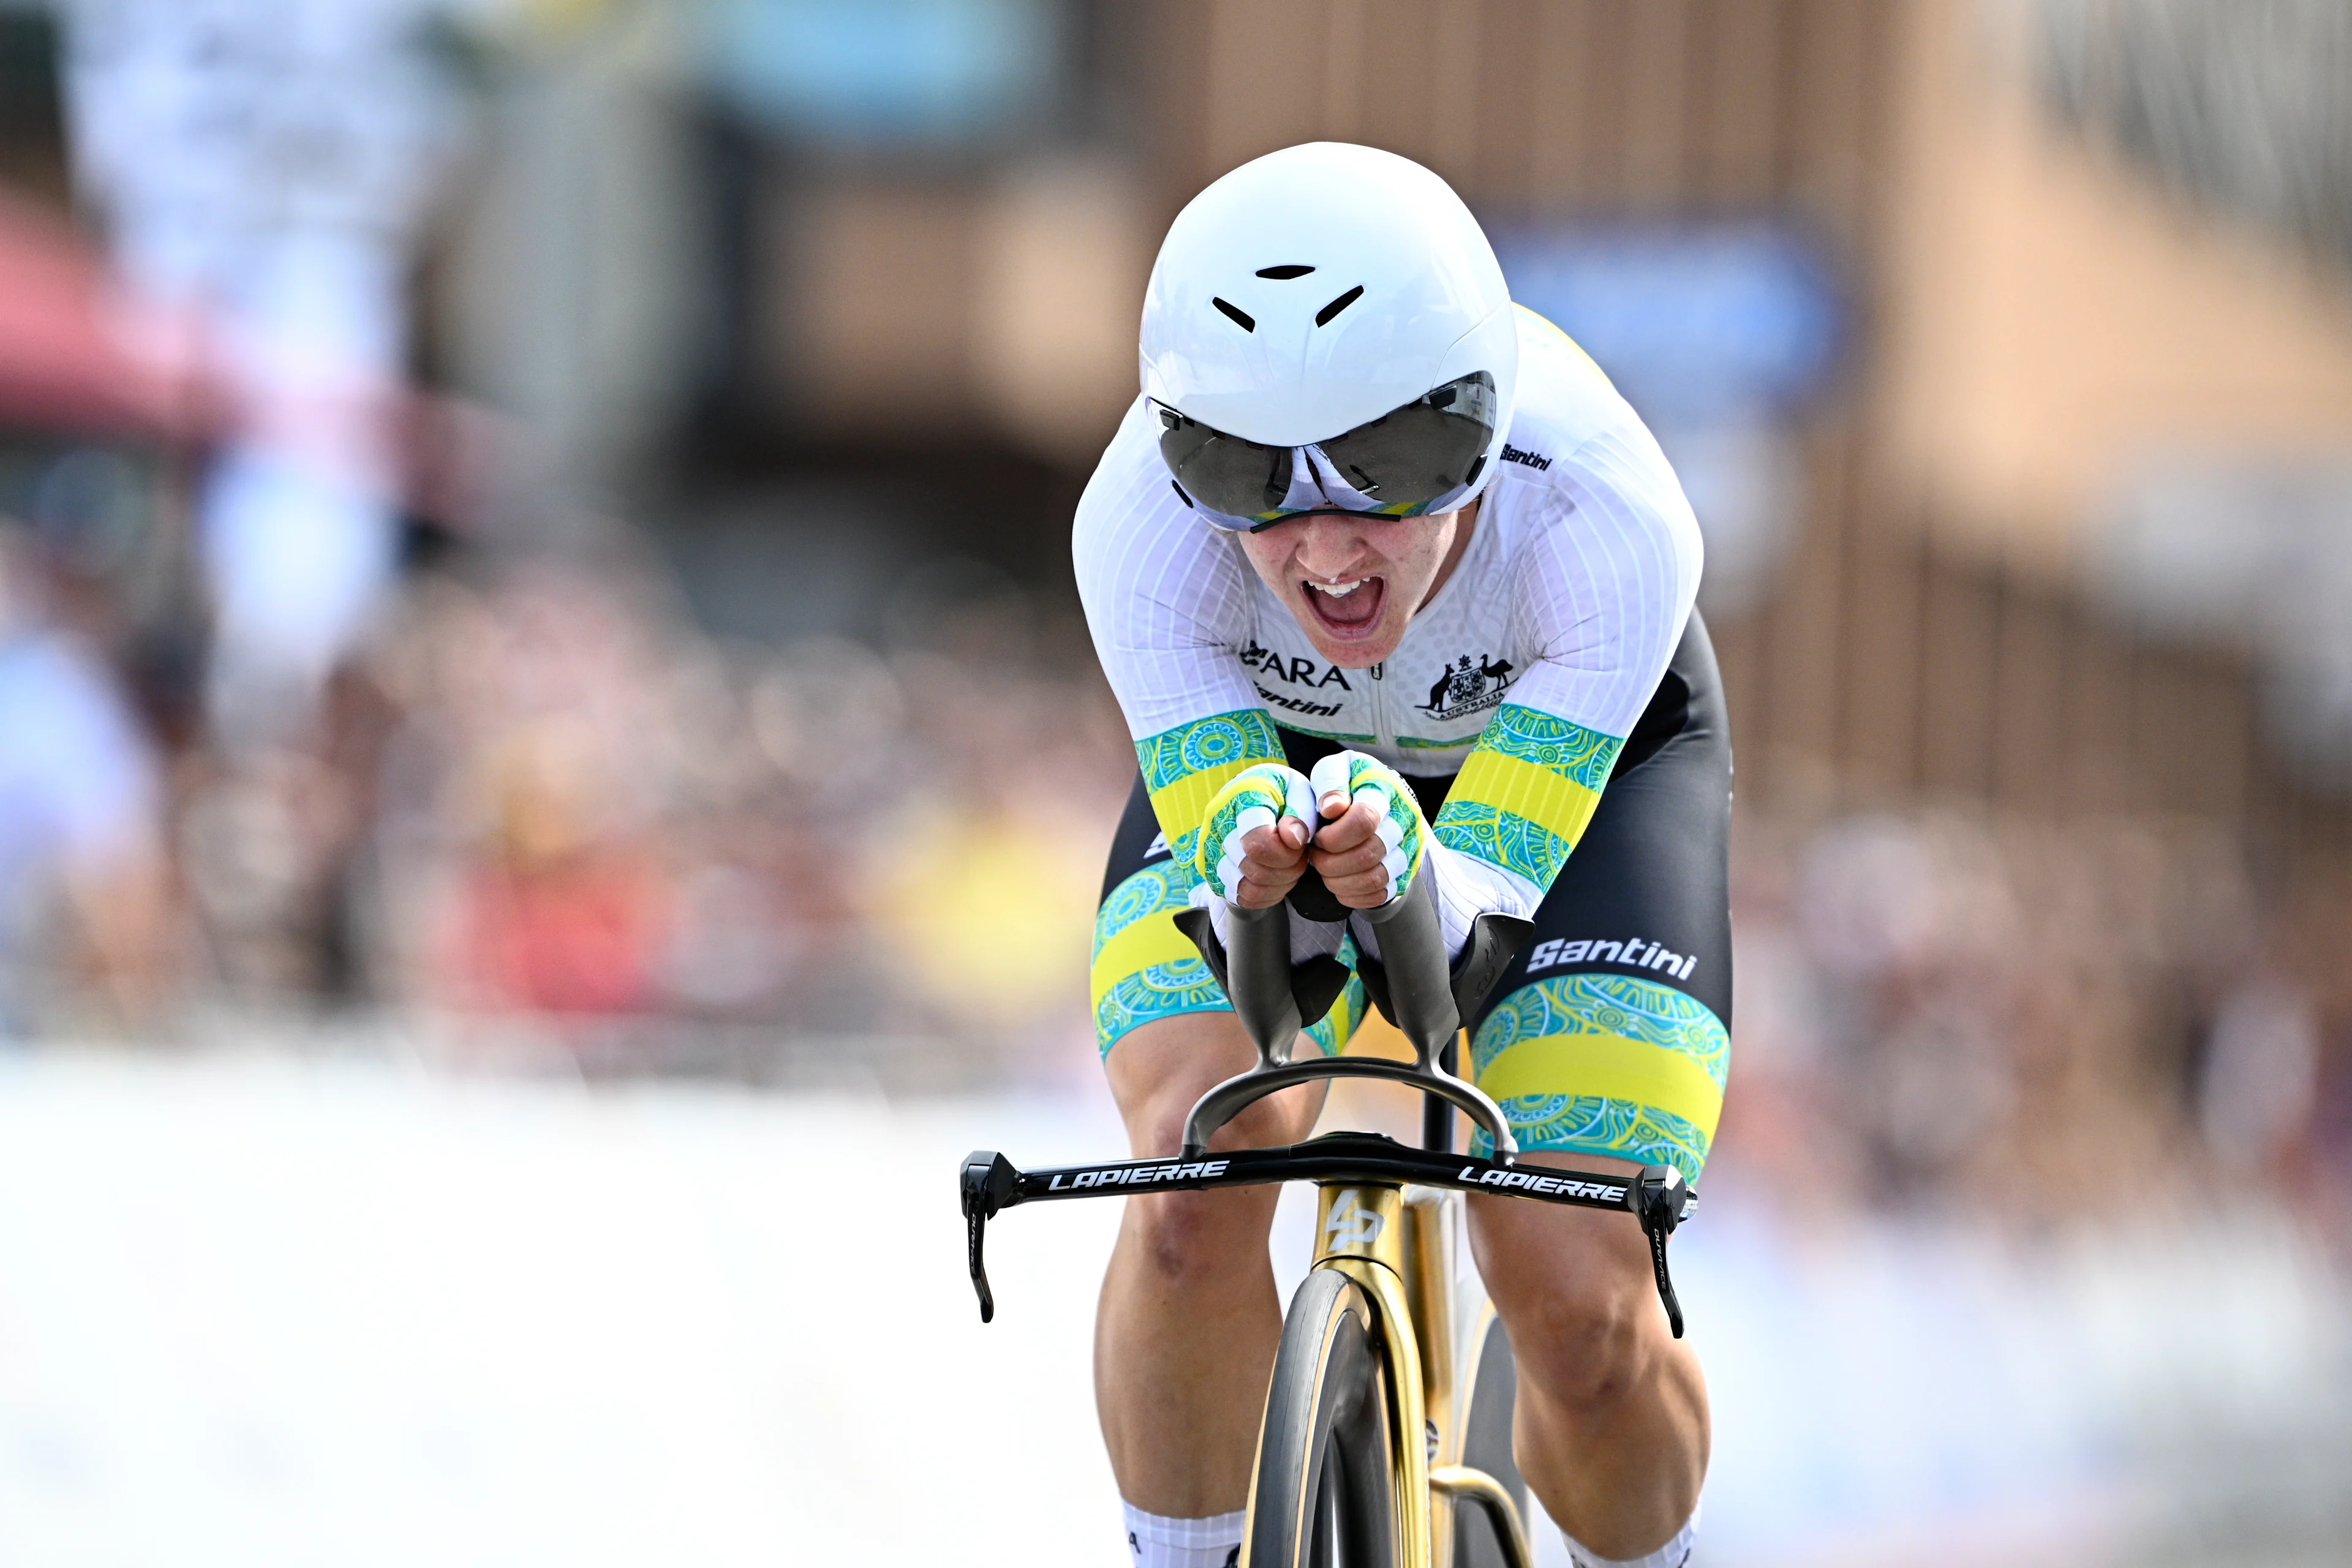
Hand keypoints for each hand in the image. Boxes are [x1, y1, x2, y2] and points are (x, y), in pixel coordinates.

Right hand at [1194, 762, 1318, 907]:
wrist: (1256, 798)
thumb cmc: (1282, 794)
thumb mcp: (1300, 791)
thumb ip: (1301, 811)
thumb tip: (1293, 839)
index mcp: (1240, 795)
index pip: (1256, 842)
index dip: (1286, 853)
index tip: (1300, 843)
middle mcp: (1217, 821)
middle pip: (1254, 869)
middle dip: (1288, 868)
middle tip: (1300, 855)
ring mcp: (1209, 848)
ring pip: (1248, 888)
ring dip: (1279, 883)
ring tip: (1290, 865)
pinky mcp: (1211, 870)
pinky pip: (1243, 897)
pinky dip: (1268, 894)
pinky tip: (1277, 876)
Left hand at [1304, 751, 1426, 909]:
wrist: (1378, 800)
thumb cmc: (1348, 784)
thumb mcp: (1334, 770)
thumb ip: (1330, 782)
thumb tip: (1331, 808)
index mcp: (1386, 790)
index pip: (1365, 820)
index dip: (1334, 835)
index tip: (1319, 834)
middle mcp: (1405, 819)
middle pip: (1369, 853)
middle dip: (1331, 861)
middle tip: (1316, 853)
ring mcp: (1408, 847)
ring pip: (1375, 878)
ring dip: (1339, 880)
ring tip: (1323, 868)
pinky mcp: (1405, 871)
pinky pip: (1380, 894)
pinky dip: (1352, 894)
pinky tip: (1338, 882)